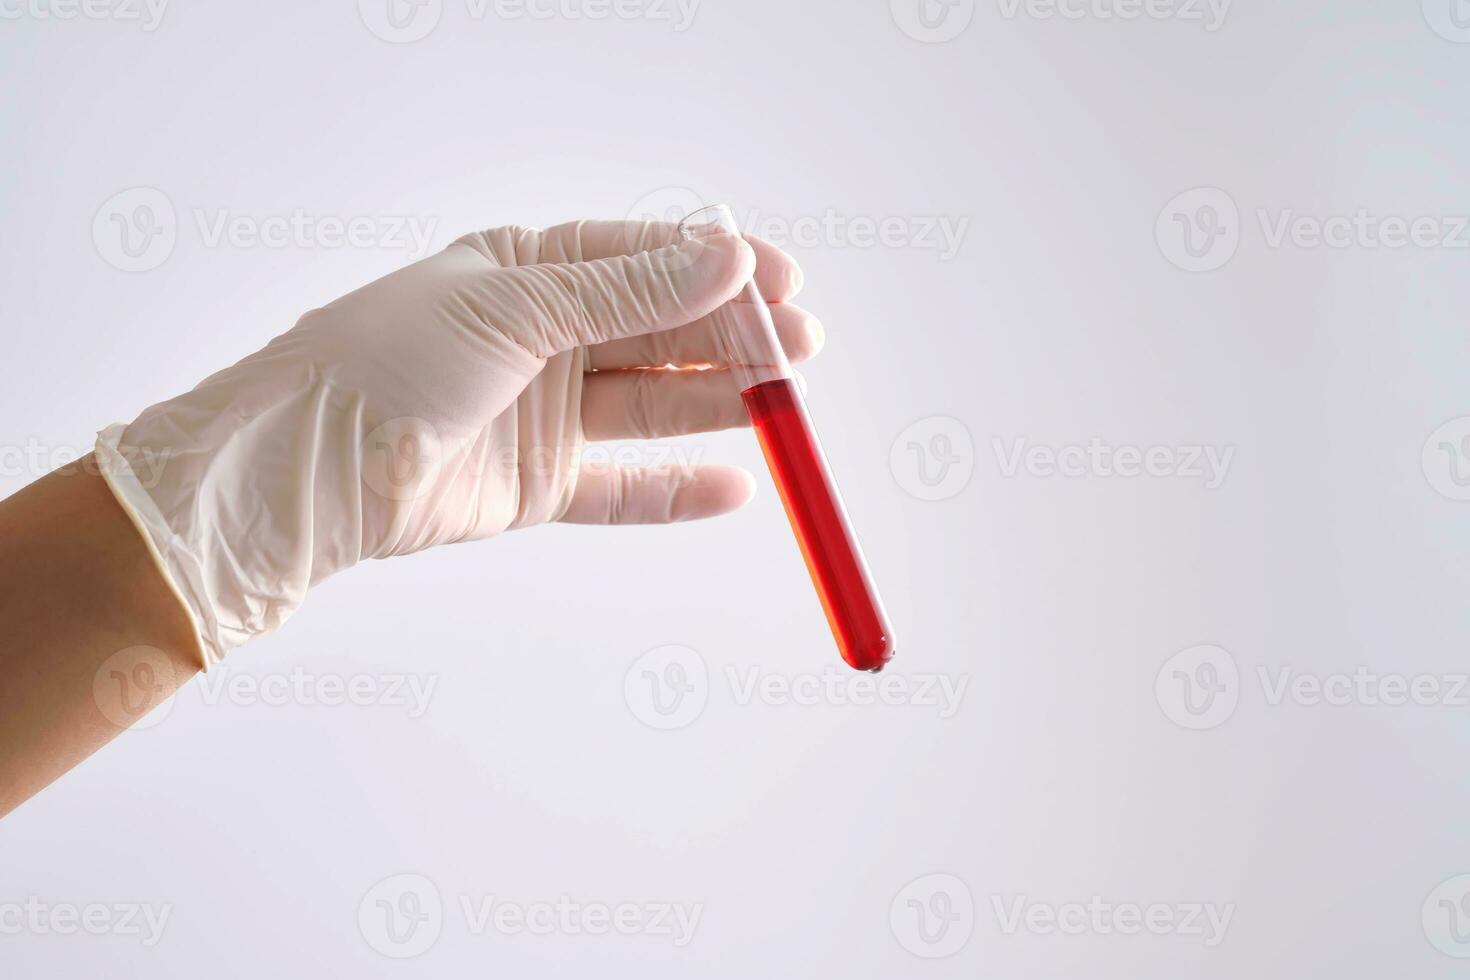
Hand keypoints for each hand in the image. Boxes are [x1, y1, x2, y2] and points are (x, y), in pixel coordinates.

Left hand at [96, 219, 822, 666]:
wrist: (308, 470)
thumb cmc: (385, 362)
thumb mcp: (516, 306)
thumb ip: (628, 293)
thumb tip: (727, 260)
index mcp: (527, 269)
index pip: (644, 259)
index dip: (717, 270)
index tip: (783, 279)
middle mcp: (541, 338)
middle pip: (659, 332)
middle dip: (733, 337)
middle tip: (800, 347)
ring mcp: (542, 414)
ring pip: (653, 403)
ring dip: (720, 401)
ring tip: (786, 404)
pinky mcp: (538, 487)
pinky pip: (625, 488)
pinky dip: (679, 489)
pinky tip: (735, 482)